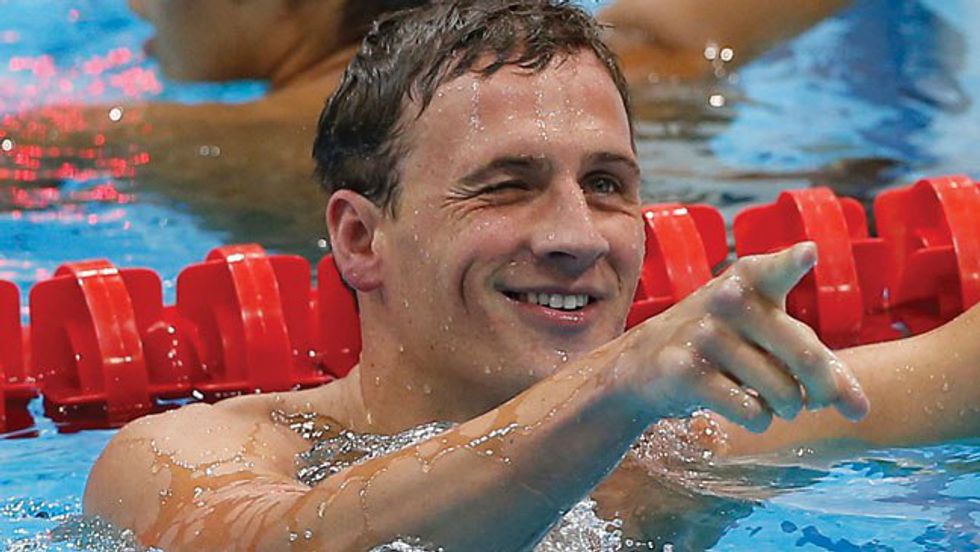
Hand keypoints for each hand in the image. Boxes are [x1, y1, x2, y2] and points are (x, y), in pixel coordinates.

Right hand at [619, 242, 869, 432]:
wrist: (648, 363)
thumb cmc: (727, 346)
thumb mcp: (770, 339)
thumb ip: (822, 366)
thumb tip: (862, 411)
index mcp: (751, 281)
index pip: (773, 270)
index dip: (791, 263)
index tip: (807, 253)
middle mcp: (726, 301)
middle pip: (804, 355)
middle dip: (823, 389)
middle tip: (816, 400)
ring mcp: (704, 336)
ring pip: (782, 393)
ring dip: (786, 407)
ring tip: (774, 402)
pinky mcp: (685, 371)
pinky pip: (750, 410)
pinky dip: (758, 418)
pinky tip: (745, 409)